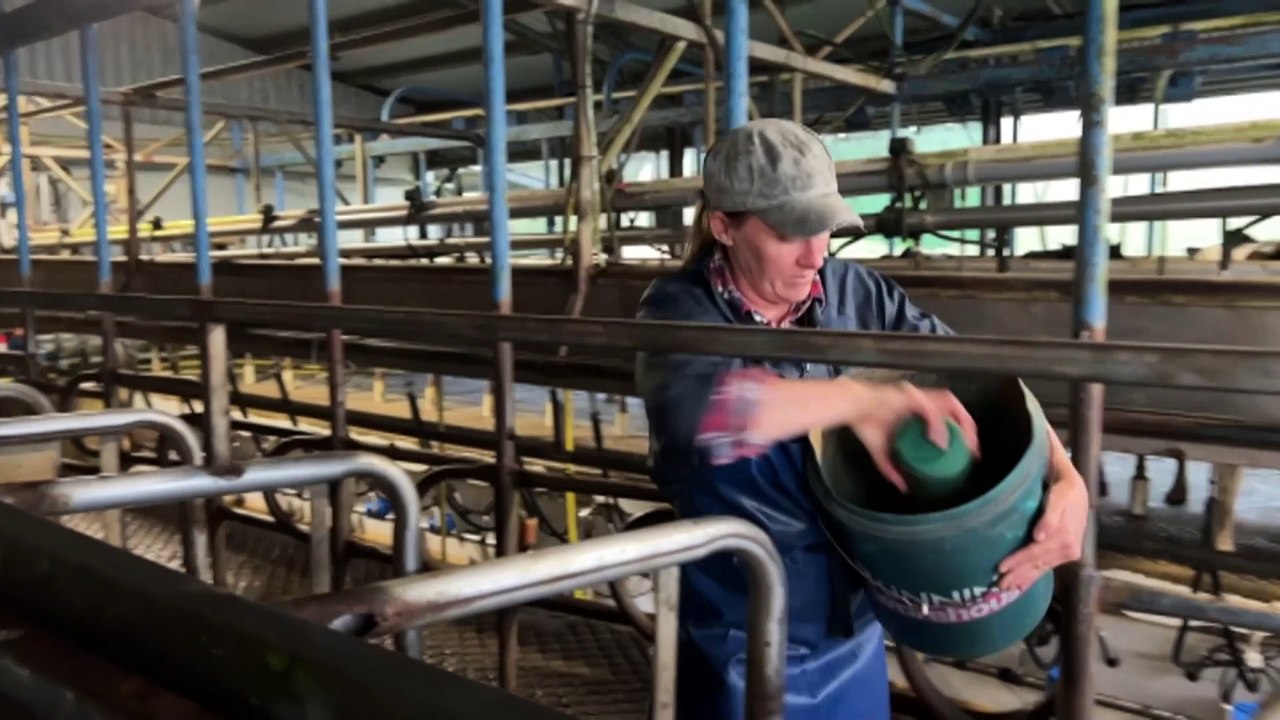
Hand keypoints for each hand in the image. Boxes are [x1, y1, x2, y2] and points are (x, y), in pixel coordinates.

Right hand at [847, 381, 979, 492]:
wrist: (849, 408)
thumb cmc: (864, 423)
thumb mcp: (881, 451)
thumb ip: (891, 468)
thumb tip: (902, 488)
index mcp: (919, 409)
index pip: (950, 415)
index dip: (963, 432)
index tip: (969, 453)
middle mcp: (922, 400)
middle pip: (956, 408)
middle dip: (968, 428)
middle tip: (973, 451)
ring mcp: (917, 396)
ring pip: (950, 403)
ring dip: (960, 423)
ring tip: (964, 444)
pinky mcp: (910, 397)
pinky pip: (930, 411)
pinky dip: (937, 426)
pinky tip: (938, 441)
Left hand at [997, 462, 1087, 590]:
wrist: (1078, 490)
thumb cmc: (1063, 492)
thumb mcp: (1058, 498)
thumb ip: (1049, 518)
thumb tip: (1039, 537)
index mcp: (1065, 538)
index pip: (1035, 552)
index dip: (1018, 561)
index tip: (1000, 568)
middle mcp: (1068, 549)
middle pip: (1037, 563)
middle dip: (1019, 575)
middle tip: (1000, 586)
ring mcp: (1069, 553)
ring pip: (1042, 568)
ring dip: (1026, 579)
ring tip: (1009, 588)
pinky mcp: (1067, 554)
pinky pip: (1048, 566)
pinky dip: (1035, 575)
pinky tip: (1025, 584)